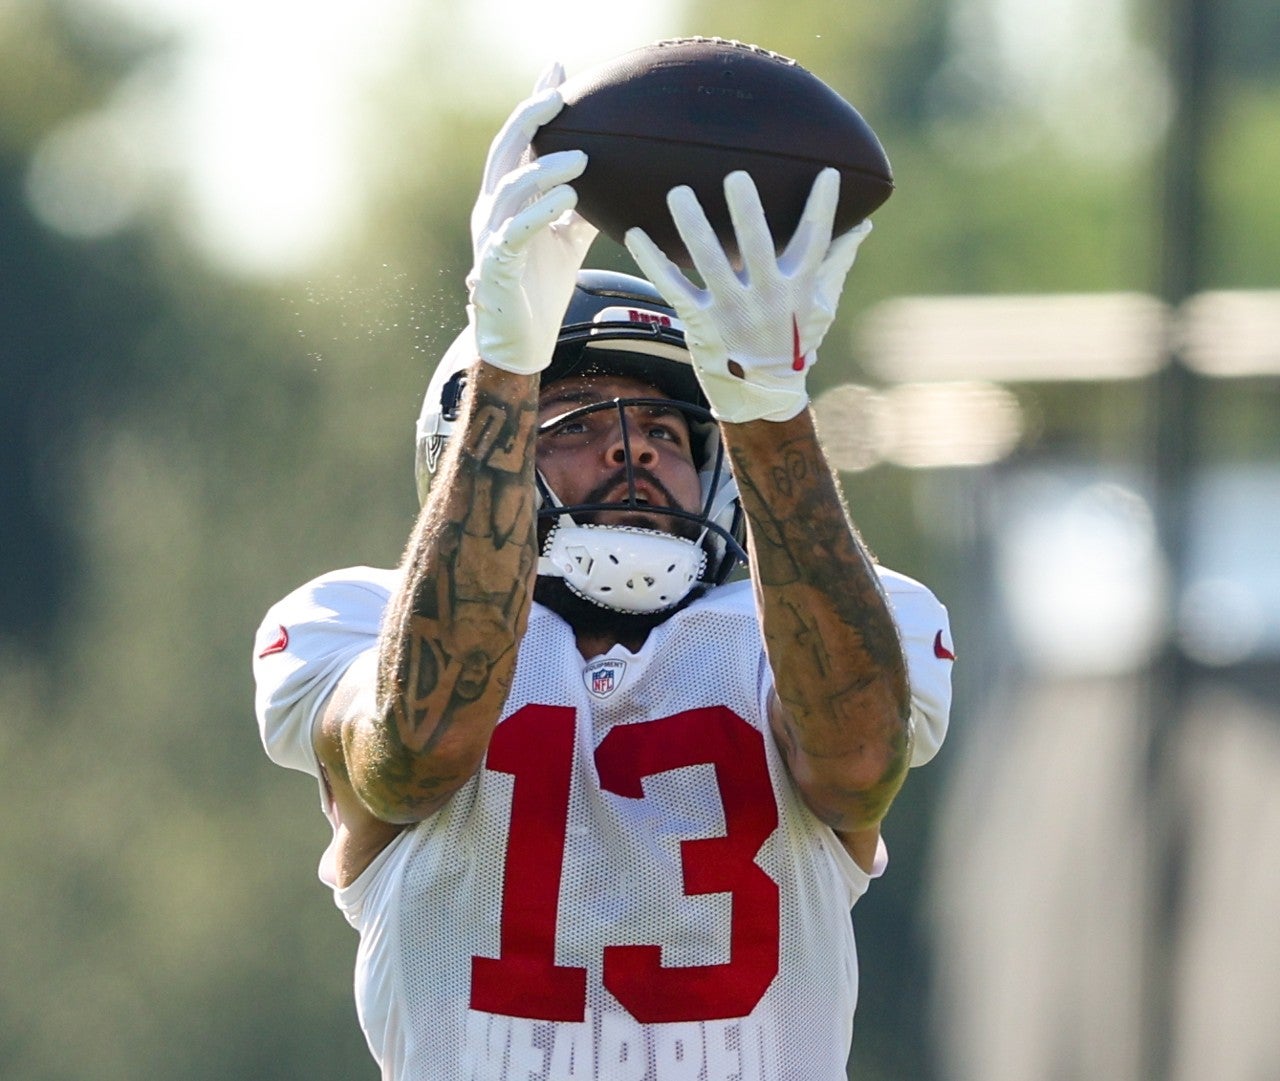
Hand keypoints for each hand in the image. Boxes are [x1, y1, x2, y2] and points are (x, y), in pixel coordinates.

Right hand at [466, 64, 598, 374]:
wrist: (522, 343)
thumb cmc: (541, 290)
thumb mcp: (567, 241)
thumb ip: (583, 210)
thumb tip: (616, 183)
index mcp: (507, 198)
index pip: (519, 140)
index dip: (535, 105)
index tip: (558, 70)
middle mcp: (492, 209)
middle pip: (505, 149)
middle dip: (530, 118)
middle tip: (559, 94)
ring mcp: (491, 236)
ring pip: (510, 187)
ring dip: (545, 169)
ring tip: (582, 158)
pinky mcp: (497, 266)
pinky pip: (516, 231)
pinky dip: (541, 211)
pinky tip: (569, 199)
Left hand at [625, 169, 870, 421]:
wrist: (763, 394)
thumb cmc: (794, 340)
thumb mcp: (821, 304)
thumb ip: (837, 261)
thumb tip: (864, 225)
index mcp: (796, 286)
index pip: (814, 241)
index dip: (822, 206)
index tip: (826, 171)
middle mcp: (765, 296)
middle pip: (757, 248)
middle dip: (747, 213)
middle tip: (736, 176)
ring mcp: (731, 309)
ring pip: (709, 262)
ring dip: (692, 226)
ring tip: (679, 192)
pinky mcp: (700, 321)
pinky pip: (673, 286)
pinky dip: (653, 261)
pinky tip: (636, 234)